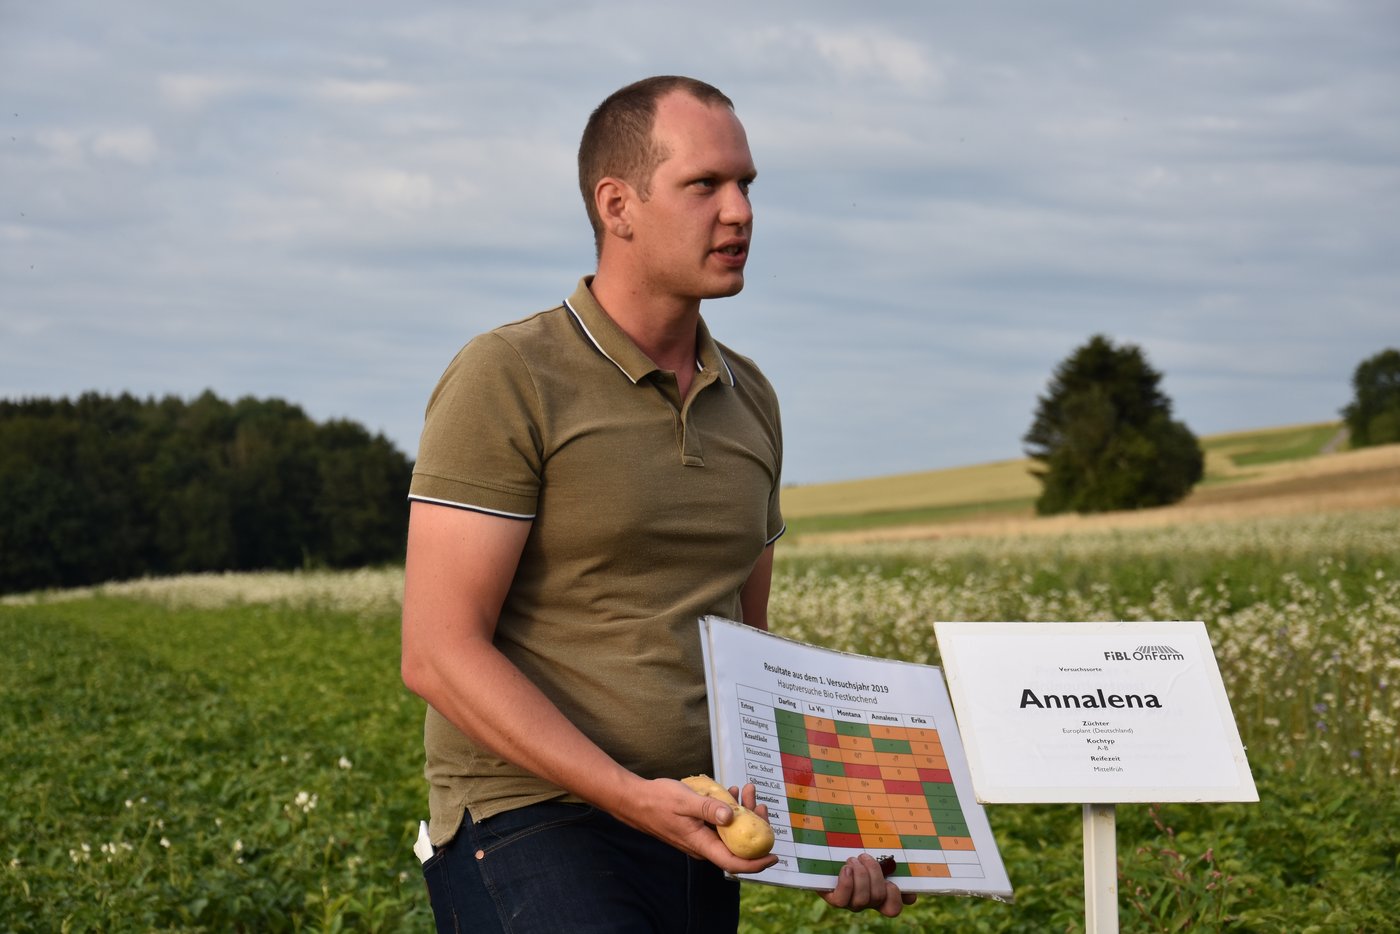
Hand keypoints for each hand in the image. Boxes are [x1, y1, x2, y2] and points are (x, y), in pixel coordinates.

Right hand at [613, 778, 777, 874]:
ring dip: (741, 813)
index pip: (733, 862)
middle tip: (759, 803)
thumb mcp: (686, 800)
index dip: (756, 863)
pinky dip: (729, 810)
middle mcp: (703, 846)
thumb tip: (732, 816)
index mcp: (701, 844)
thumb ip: (709, 808)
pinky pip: (719, 824)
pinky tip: (730, 792)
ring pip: (729, 832)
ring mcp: (700, 837)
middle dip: (753, 825)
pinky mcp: (698, 829)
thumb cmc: (658, 800)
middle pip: (736, 845)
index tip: (774, 856)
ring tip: (745, 790)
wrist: (635, 801)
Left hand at [820, 853, 917, 916]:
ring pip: (863, 899)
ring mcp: (850, 902)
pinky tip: (846, 869)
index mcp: (878, 893)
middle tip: (864, 856)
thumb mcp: (873, 854)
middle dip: (873, 873)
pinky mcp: (834, 899)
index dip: (896, 896)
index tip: (891, 879)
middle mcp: (865, 901)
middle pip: (878, 897)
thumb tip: (909, 889)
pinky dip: (847, 882)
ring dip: (860, 874)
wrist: (825, 848)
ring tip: (852, 860)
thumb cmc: (853, 849)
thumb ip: (890, 865)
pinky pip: (842, 900)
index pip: (893, 908)